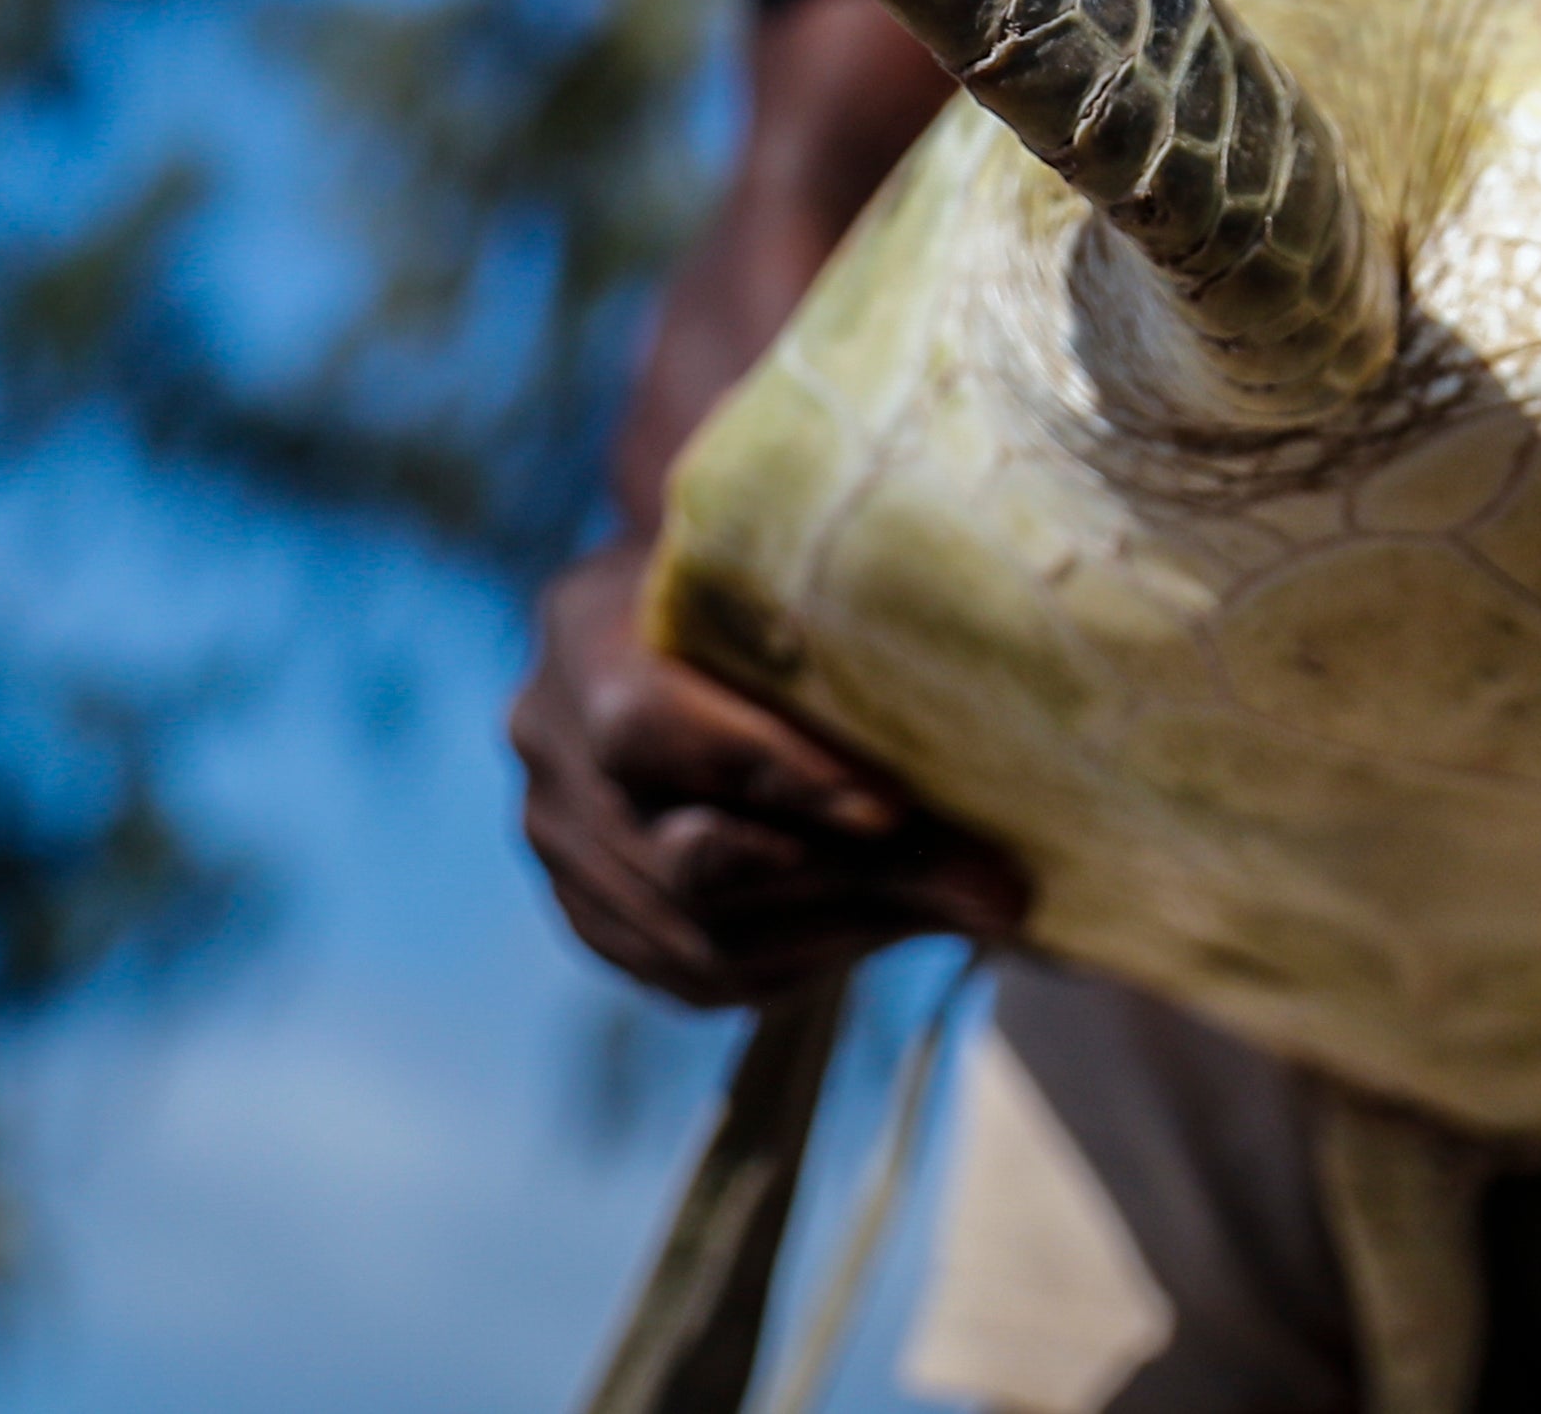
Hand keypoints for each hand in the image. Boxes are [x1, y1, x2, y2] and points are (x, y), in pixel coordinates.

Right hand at [511, 540, 1028, 1004]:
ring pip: (701, 937)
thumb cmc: (759, 567)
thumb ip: (838, 631)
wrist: (675, 609)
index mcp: (581, 634)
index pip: (650, 727)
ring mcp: (559, 846)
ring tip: (969, 907)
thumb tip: (982, 708)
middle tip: (991, 886)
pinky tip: (900, 925)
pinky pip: (699, 977)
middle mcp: (549, 752)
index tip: (898, 807)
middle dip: (855, 875)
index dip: (774, 776)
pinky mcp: (594, 919)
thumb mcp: (783, 564)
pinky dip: (812, 959)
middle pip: (691, 858)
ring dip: (851, 930)